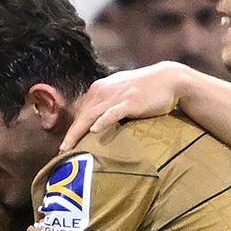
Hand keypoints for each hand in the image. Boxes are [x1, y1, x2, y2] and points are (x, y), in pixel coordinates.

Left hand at [59, 61, 193, 153]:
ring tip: (70, 147)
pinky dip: (102, 122)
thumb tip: (99, 121)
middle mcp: (104, 90)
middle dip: (71, 134)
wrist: (168, 79)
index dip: (72, 128)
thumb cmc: (145, 89)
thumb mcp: (122, 92)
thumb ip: (109, 103)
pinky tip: (94, 131)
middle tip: (62, 151)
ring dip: (78, 132)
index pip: (81, 111)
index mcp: (99, 88)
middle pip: (82, 115)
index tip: (65, 144)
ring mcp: (116, 96)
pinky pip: (112, 113)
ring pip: (91, 115)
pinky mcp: (130, 101)